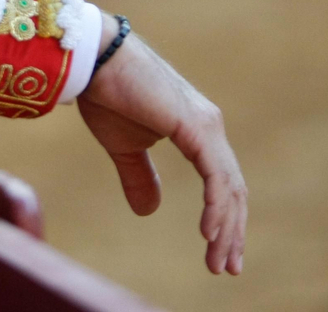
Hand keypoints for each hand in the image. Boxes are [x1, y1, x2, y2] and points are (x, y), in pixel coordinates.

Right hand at [78, 12, 247, 274]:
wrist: (94, 60)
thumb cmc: (106, 94)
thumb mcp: (124, 146)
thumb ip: (140, 177)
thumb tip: (149, 212)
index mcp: (198, 131)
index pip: (222, 183)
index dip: (223, 219)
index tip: (220, 253)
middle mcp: (210, 128)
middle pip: (232, 191)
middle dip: (232, 233)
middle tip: (228, 267)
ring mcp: (207, 127)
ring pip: (229, 188)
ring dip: (226, 229)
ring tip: (219, 260)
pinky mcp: (196, 128)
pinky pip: (216, 177)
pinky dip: (216, 208)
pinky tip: (209, 233)